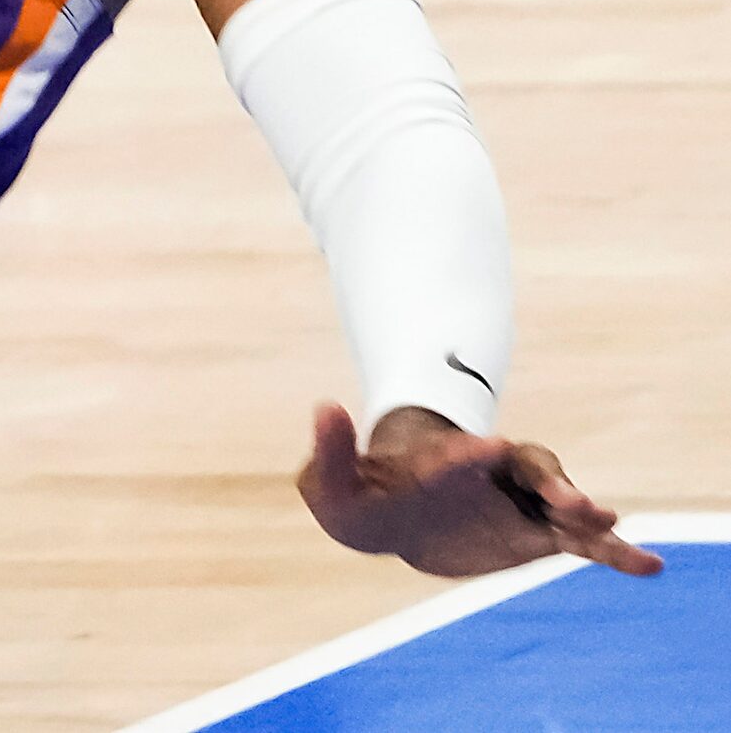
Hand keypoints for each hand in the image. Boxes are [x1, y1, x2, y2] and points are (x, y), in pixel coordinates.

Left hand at [299, 402, 662, 578]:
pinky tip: (647, 564)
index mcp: (440, 460)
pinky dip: (612, 552)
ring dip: (584, 512)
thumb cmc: (360, 495)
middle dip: (548, 482)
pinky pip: (580, 544)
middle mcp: (489, 475)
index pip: (458, 454)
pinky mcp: (533, 534)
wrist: (389, 516)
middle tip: (570, 501)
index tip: (490, 448)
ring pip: (562, 504)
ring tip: (608, 523)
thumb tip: (325, 406)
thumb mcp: (332, 479)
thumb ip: (332, 449)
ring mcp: (515, 504)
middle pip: (527, 470)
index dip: (471, 453)